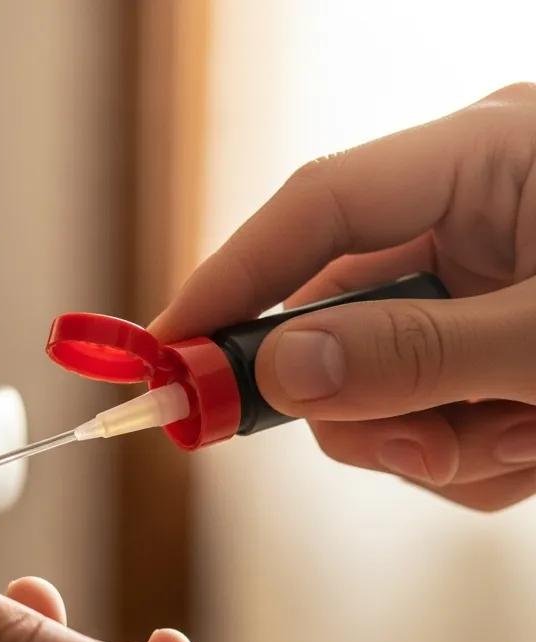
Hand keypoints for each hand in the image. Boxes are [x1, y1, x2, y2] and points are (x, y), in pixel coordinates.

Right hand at [152, 82, 535, 509]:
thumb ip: (420, 354)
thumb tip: (289, 372)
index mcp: (487, 160)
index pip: (314, 212)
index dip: (229, 280)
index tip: (164, 350)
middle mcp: (467, 220)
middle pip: (334, 319)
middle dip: (364, 405)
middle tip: (420, 451)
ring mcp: (475, 290)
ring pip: (376, 387)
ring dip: (433, 445)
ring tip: (525, 446)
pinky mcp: (488, 348)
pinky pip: (428, 419)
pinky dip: (470, 459)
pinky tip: (534, 449)